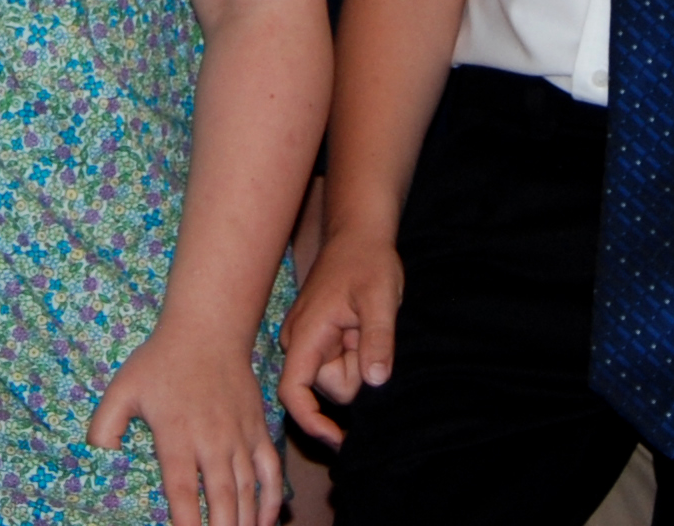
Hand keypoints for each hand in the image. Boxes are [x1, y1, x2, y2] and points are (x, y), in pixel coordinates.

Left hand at [87, 318, 280, 525]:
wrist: (207, 329)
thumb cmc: (161, 361)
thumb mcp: (122, 389)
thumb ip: (104, 427)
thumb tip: (97, 460)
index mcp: (177, 435)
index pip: (182, 491)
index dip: (186, 523)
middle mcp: (212, 439)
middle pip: (221, 497)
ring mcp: (239, 435)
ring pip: (248, 489)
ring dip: (244, 521)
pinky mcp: (257, 429)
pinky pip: (270, 470)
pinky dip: (270, 499)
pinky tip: (265, 522)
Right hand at [274, 230, 403, 446]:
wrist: (359, 235)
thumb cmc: (368, 262)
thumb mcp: (380, 299)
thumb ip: (377, 340)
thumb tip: (375, 382)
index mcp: (306, 334)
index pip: (293, 392)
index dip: (311, 421)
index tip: (339, 439)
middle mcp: (299, 341)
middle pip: (326, 388)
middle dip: (354, 372)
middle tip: (368, 332)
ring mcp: (308, 340)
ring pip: (336, 378)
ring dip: (357, 361)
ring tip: (364, 323)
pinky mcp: (319, 339)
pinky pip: (338, 364)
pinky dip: (355, 354)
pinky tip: (360, 327)